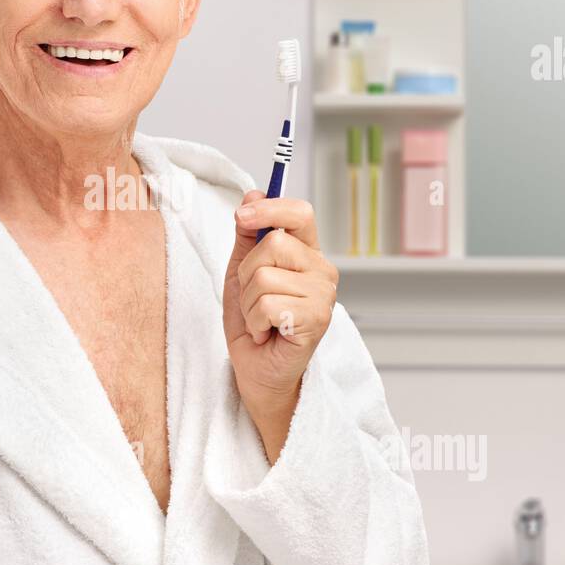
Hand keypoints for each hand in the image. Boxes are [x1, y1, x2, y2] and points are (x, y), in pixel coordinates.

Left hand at [222, 189, 338, 462]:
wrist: (257, 370)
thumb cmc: (253, 320)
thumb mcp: (241, 271)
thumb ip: (247, 235)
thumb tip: (252, 194)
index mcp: (307, 252)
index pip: (299, 212)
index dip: (270, 207)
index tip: (243, 215)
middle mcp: (322, 270)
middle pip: (272, 243)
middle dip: (246, 272)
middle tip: (252, 297)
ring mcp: (323, 296)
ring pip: (264, 276)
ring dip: (249, 302)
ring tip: (260, 318)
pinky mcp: (317, 321)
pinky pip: (268, 305)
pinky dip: (255, 322)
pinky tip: (266, 333)